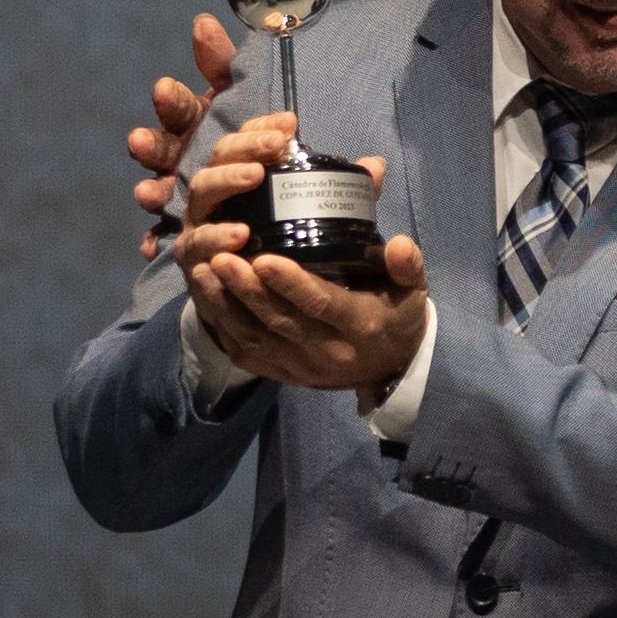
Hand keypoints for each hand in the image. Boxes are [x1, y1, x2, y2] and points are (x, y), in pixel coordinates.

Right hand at [132, 12, 237, 257]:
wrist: (264, 190)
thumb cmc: (246, 137)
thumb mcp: (239, 98)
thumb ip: (222, 63)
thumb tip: (202, 22)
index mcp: (191, 122)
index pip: (177, 107)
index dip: (171, 100)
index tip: (165, 89)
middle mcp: (177, 156)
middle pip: (160, 149)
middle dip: (149, 144)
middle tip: (141, 140)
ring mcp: (177, 191)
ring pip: (158, 190)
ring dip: (150, 190)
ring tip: (146, 194)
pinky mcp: (183, 228)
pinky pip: (165, 236)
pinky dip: (154, 240)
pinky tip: (149, 246)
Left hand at [172, 113, 428, 395]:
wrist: (391, 370)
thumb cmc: (397, 315)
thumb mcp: (412, 290)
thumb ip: (407, 265)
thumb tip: (400, 244)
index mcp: (361, 324)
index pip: (322, 304)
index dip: (292, 284)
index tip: (264, 259)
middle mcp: (329, 351)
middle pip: (280, 321)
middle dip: (247, 290)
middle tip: (220, 258)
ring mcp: (302, 366)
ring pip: (256, 338)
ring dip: (226, 306)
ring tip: (204, 272)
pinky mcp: (284, 374)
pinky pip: (247, 355)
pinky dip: (223, 329)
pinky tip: (206, 299)